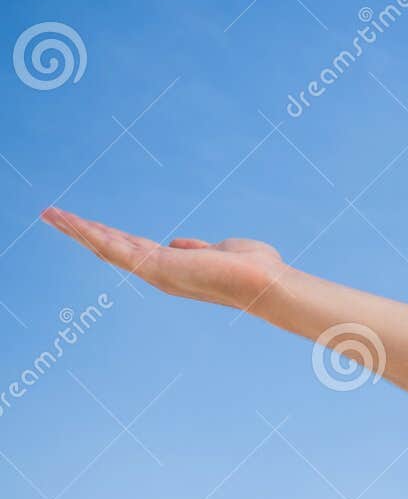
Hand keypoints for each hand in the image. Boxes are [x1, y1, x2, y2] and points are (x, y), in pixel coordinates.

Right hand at [41, 206, 284, 310]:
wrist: (266, 284)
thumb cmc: (255, 270)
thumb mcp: (220, 251)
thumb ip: (195, 248)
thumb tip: (179, 243)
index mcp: (175, 268)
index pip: (134, 249)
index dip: (110, 236)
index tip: (90, 225)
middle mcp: (161, 273)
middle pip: (112, 248)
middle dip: (83, 232)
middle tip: (54, 217)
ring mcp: (156, 272)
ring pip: (106, 246)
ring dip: (76, 229)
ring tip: (50, 214)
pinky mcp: (156, 267)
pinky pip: (114, 247)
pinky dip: (90, 233)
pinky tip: (69, 221)